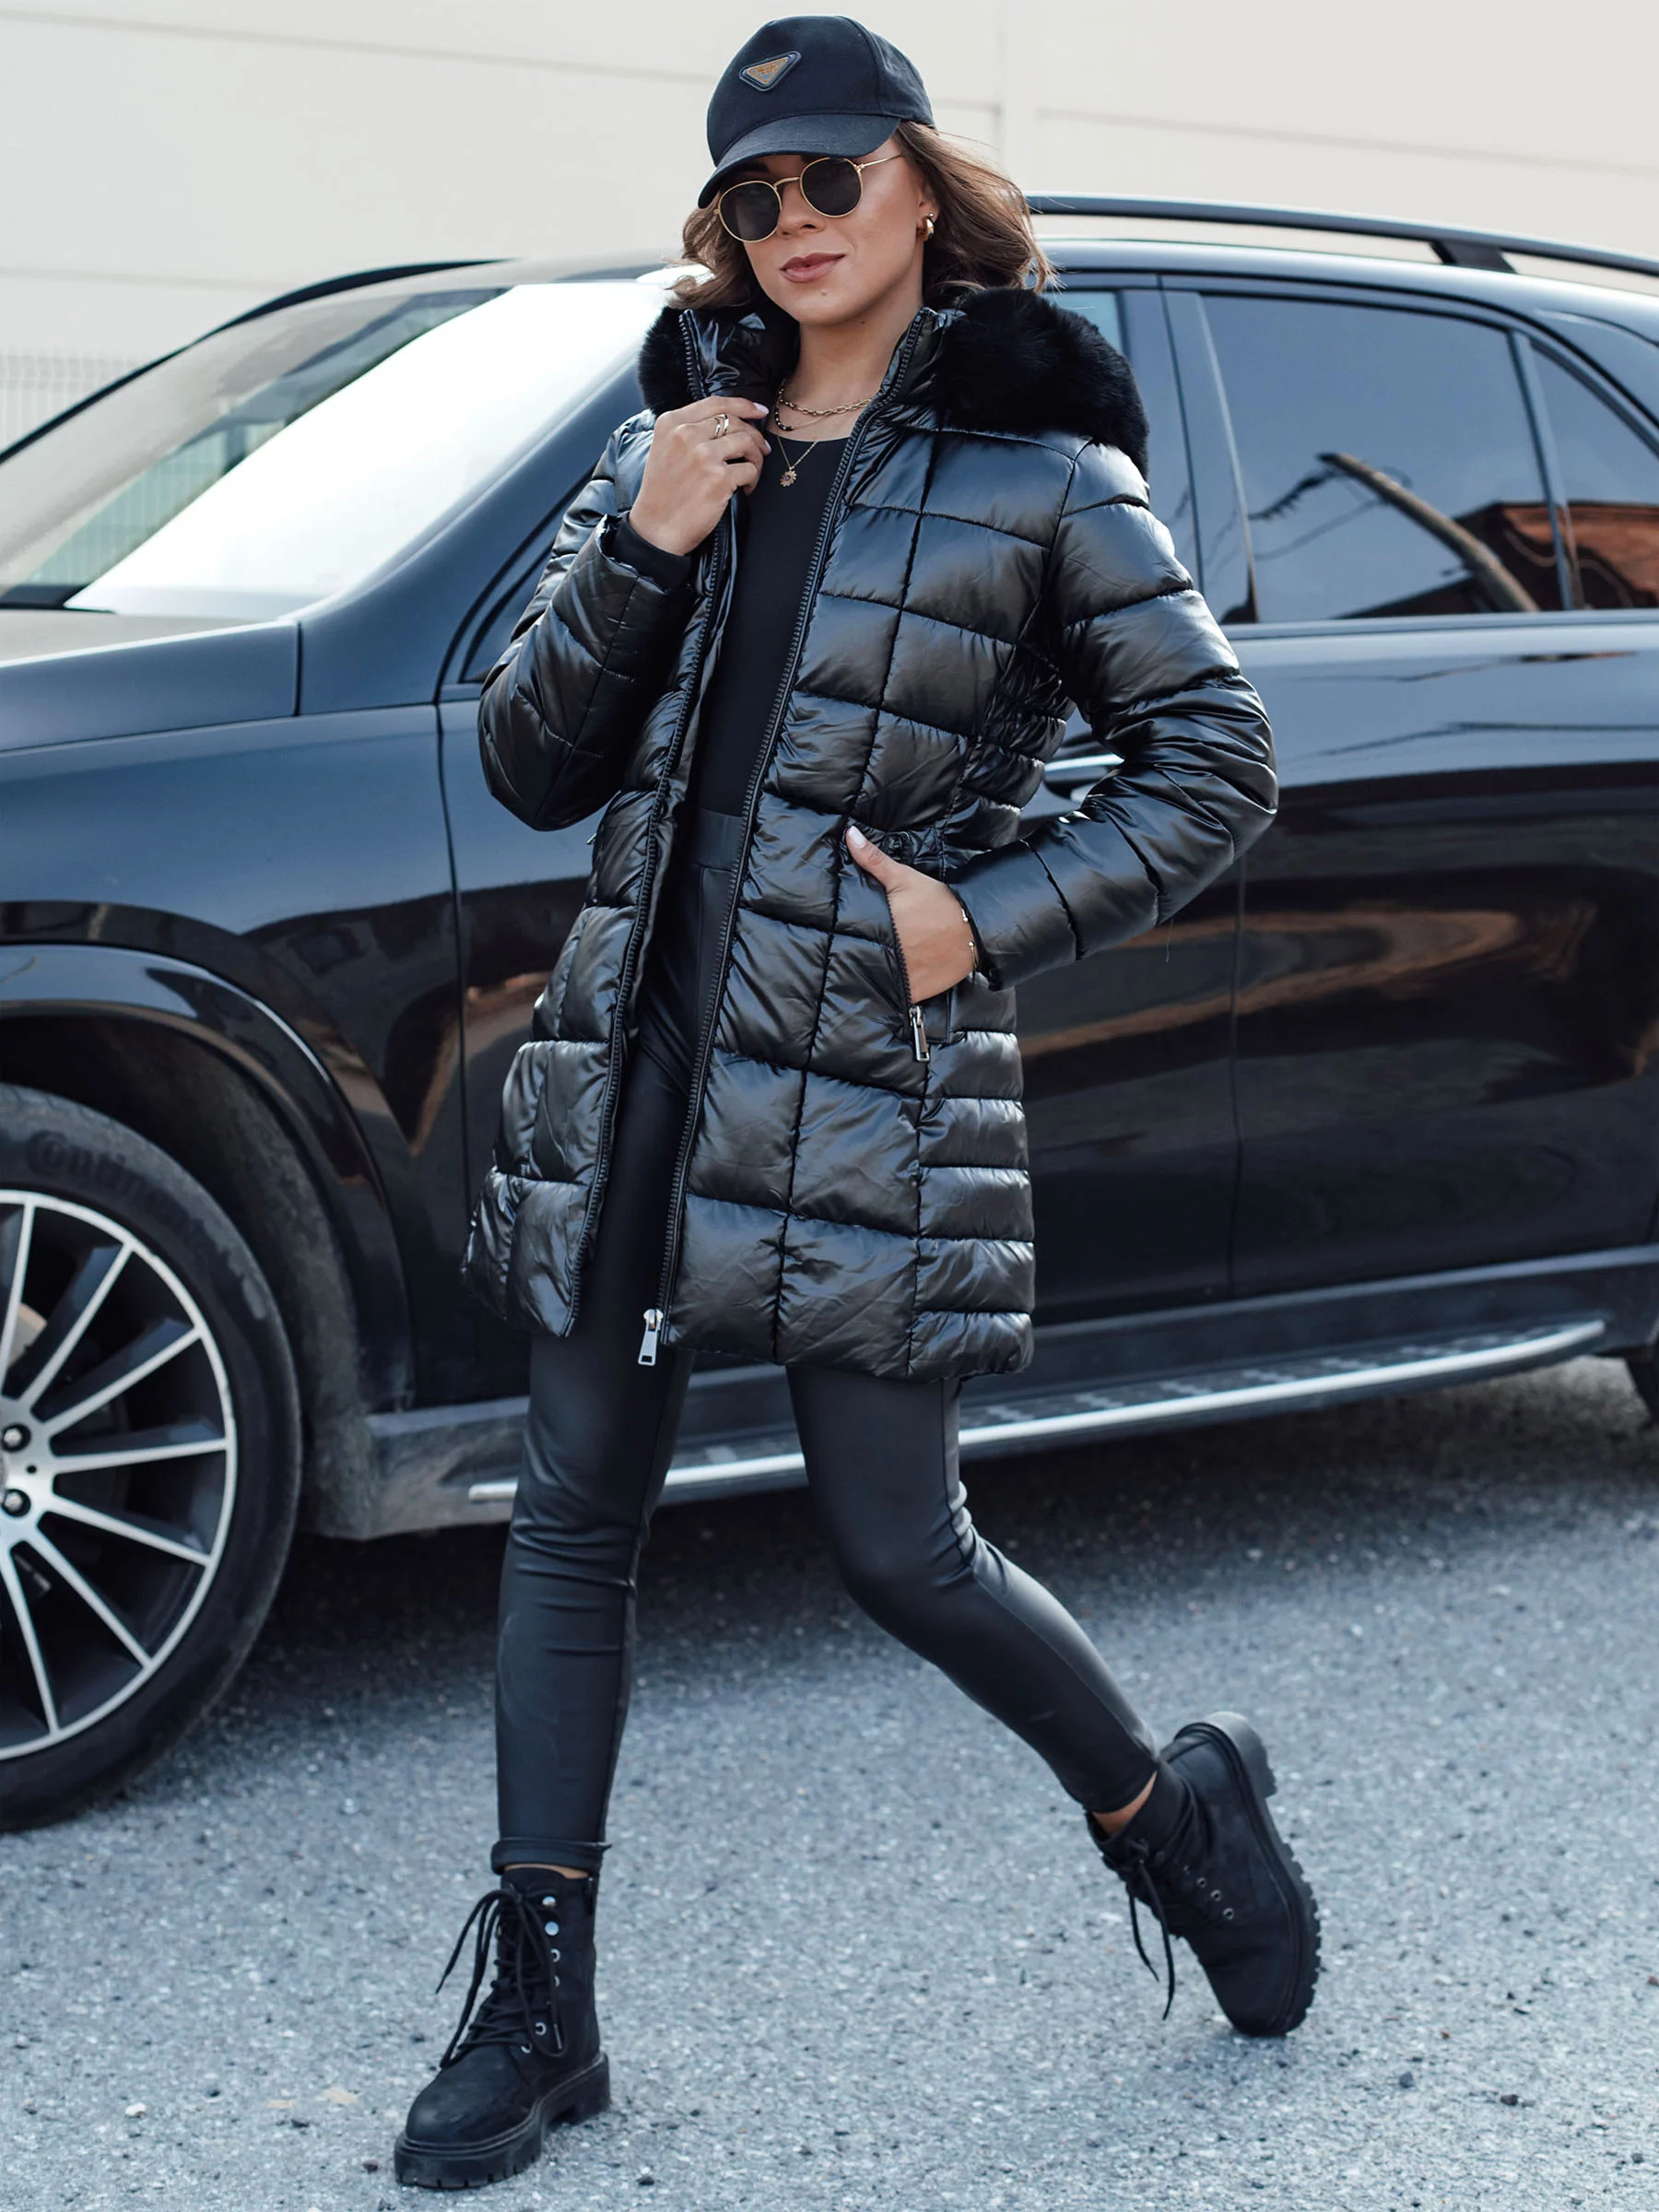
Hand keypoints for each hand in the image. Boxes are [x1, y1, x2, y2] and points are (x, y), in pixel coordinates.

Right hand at [629, 396, 771, 555]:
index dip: (743, 405)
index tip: (759, 411)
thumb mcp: (664, 449)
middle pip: (735, 422)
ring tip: (753, 471)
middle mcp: (687, 434)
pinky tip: (744, 489)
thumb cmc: (662, 493)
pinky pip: (749, 470)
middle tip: (762, 449)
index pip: (716, 403)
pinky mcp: (719, 478)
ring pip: (747, 442)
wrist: (655, 529)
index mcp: (671, 423)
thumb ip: (687, 431)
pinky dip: (753, 480)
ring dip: (756, 458)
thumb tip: (726, 422)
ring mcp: (704, 456)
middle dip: (754, 435)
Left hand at [845, 824, 977, 1000]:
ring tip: (860, 973)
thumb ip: (874, 860)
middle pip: (859, 961)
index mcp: (882, 928)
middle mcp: (889, 955)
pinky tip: (881, 988)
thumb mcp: (904, 878)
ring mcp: (902, 977)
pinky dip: (887, 994)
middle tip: (845, 956)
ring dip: (867, 978)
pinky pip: (895, 997)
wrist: (975, 928)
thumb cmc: (939, 902)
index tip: (834, 938)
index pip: (850, 938)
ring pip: (874, 982)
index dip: (840, 940)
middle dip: (852, 959)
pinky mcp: (916, 991)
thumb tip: (850, 835)